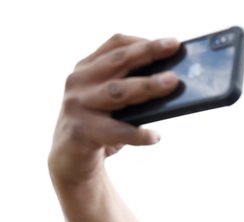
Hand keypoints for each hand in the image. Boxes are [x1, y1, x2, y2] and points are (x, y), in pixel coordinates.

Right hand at [48, 34, 180, 183]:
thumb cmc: (100, 124)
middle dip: (148, 53)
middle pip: (118, 62)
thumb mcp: (110, 100)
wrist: (70, 159)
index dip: (143, 41)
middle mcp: (79, 81)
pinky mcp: (81, 130)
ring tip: (172, 83)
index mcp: (87, 68)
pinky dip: (138, 134)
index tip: (172, 42)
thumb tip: (172, 82)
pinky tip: (155, 136)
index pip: (115, 45)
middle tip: (174, 49)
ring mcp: (77, 105)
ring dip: (147, 85)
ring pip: (118, 91)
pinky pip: (116, 131)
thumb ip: (130, 86)